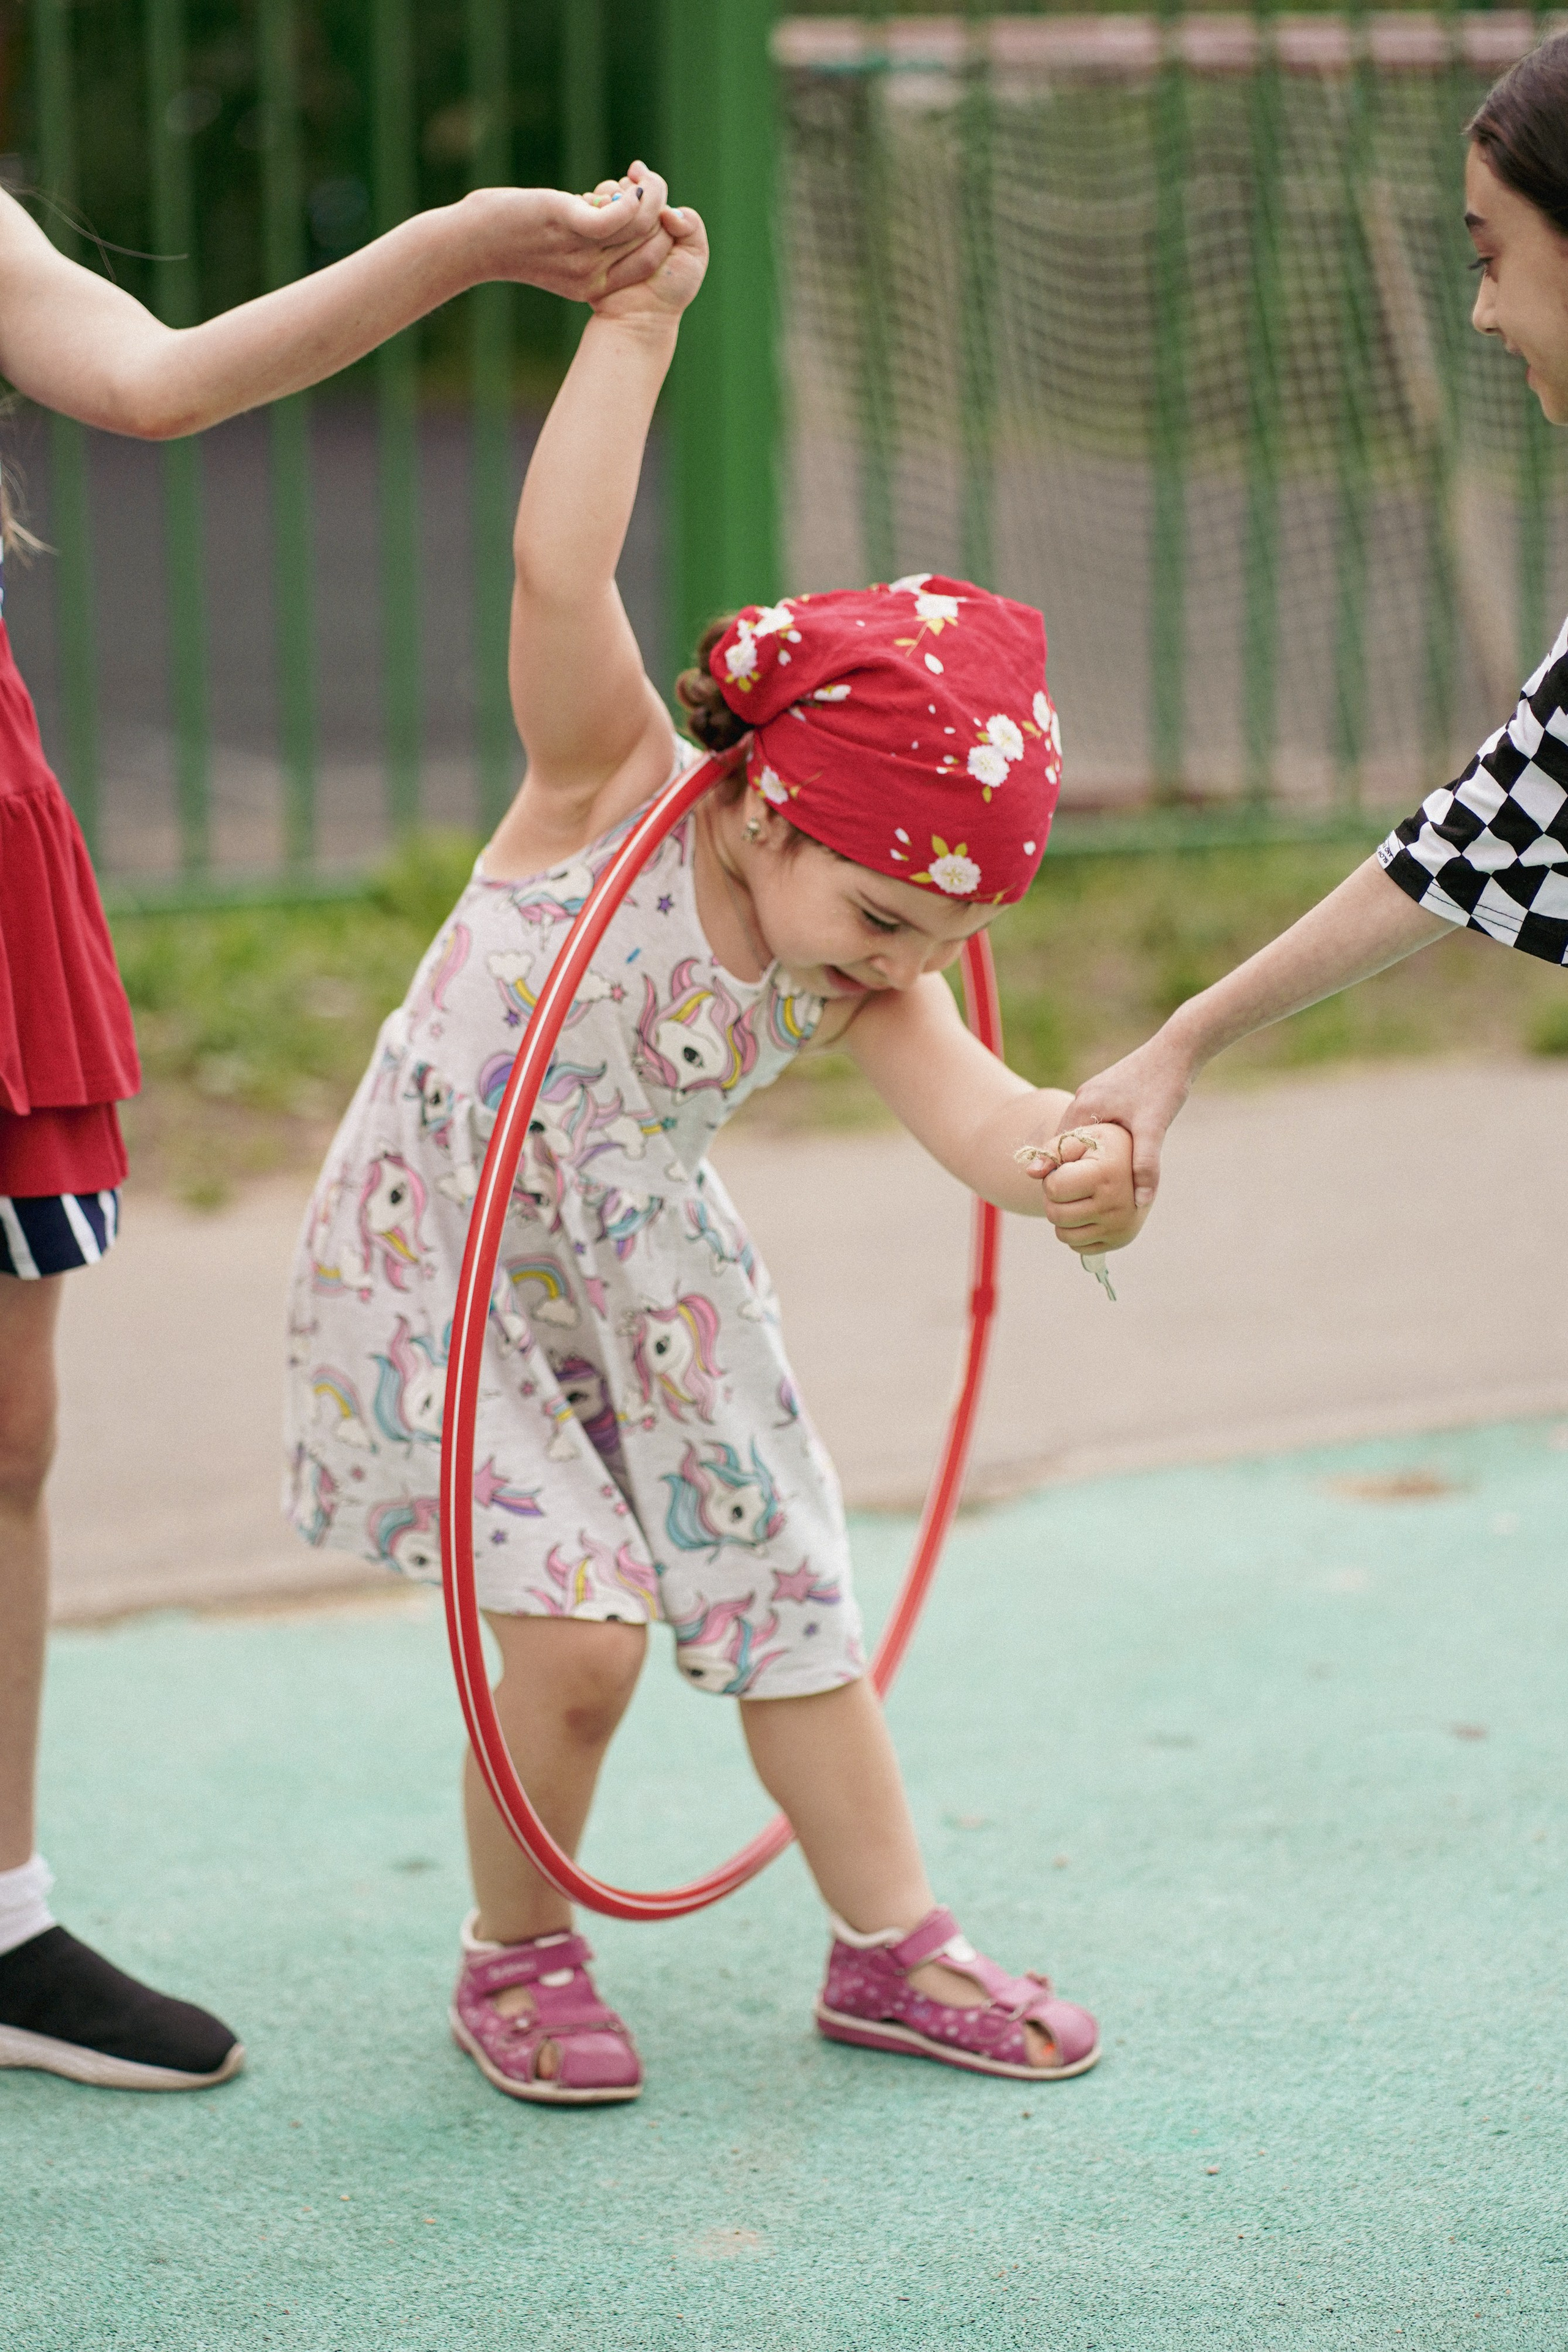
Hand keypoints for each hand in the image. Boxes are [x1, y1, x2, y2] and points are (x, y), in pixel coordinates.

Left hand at [461, 161, 673, 302]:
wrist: (471, 242)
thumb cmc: (511, 238)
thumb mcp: (556, 249)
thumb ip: (585, 240)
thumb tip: (606, 209)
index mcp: (593, 286)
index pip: (647, 264)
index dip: (660, 233)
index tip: (648, 207)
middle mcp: (592, 276)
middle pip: (649, 244)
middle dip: (658, 208)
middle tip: (646, 183)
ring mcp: (581, 254)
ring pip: (638, 225)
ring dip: (648, 195)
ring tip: (638, 176)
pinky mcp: (567, 225)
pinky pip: (615, 217)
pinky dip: (631, 198)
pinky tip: (629, 184)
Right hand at [589, 192, 707, 320]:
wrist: (641, 317)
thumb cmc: (671, 290)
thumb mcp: (694, 257)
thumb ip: (691, 226)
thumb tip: (668, 210)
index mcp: (659, 222)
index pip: (651, 189)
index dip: (647, 184)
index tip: (640, 180)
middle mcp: (636, 224)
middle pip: (628, 189)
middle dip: (628, 188)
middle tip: (628, 193)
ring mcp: (613, 232)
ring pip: (609, 197)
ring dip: (610, 194)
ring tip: (611, 201)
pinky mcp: (594, 242)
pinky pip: (593, 215)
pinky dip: (595, 207)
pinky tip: (597, 207)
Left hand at [1021, 1123, 1147, 1255]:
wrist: (1144, 1166)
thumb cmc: (1106, 1147)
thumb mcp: (1084, 1137)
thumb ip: (1054, 1149)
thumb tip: (1031, 1171)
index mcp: (1106, 1174)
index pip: (1054, 1189)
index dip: (1052, 1178)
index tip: (1066, 1170)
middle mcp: (1115, 1204)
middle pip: (1055, 1214)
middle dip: (1054, 1199)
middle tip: (1069, 1187)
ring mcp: (1119, 1226)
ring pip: (1063, 1235)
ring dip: (1062, 1217)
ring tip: (1076, 1199)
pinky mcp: (1120, 1240)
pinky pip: (1078, 1247)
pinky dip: (1075, 1232)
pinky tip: (1086, 1213)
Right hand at [1056, 1029, 1197, 1211]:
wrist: (1179, 1048)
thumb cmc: (1164, 1085)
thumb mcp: (1154, 1128)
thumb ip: (1146, 1165)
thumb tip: (1141, 1202)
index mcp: (1084, 1106)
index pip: (1057, 1146)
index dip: (1054, 1171)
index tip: (1054, 1193)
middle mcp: (1083, 1097)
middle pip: (1064, 1140)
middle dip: (1066, 1165)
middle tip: (1070, 1194)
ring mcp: (1094, 1092)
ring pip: (1078, 1130)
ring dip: (1081, 1152)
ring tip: (1086, 1179)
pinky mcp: (1107, 1090)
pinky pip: (1091, 1121)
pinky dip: (1093, 1139)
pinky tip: (1106, 1155)